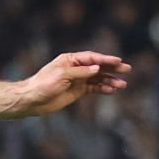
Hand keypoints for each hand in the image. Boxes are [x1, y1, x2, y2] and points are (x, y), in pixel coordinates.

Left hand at [12, 51, 130, 117]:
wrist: (32, 100)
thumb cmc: (43, 84)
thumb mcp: (62, 76)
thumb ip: (80, 72)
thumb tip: (97, 69)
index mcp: (70, 60)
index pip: (92, 58)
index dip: (105, 59)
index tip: (118, 61)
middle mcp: (75, 68)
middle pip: (98, 66)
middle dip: (112, 68)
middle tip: (127, 69)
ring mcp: (77, 79)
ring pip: (98, 78)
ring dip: (110, 81)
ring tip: (122, 85)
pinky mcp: (77, 91)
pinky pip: (94, 88)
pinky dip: (103, 89)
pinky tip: (111, 90)